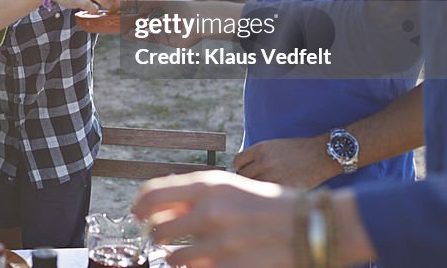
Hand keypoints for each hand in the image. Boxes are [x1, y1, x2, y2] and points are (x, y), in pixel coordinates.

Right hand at [127, 0, 204, 48]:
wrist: (197, 18)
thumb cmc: (181, 5)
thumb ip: (147, 2)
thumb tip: (137, 9)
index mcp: (167, 11)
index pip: (151, 14)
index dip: (140, 15)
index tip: (128, 15)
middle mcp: (168, 23)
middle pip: (149, 25)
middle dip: (138, 26)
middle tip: (124, 26)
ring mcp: (169, 32)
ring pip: (150, 33)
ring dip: (138, 33)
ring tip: (127, 32)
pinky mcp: (170, 41)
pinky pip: (155, 39)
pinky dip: (144, 37)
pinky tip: (134, 34)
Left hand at [132, 170, 295, 267]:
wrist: (309, 226)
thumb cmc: (268, 204)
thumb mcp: (230, 187)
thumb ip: (195, 195)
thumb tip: (159, 207)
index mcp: (209, 186)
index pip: (153, 195)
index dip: (139, 206)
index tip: (137, 214)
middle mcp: (209, 212)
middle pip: (157, 230)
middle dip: (156, 236)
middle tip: (159, 239)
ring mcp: (219, 244)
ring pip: (173, 257)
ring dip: (173, 257)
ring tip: (181, 254)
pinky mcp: (229, 267)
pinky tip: (202, 262)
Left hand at [233, 135, 339, 188]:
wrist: (321, 155)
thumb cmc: (298, 151)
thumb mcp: (274, 146)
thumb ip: (258, 156)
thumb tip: (242, 170)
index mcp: (261, 148)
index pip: (237, 161)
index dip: (241, 167)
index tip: (248, 170)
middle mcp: (264, 161)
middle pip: (243, 176)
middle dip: (248, 179)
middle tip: (257, 181)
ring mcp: (274, 175)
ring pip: (254, 187)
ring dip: (258, 188)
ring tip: (266, 187)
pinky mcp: (283, 188)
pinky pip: (267, 194)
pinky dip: (269, 195)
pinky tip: (275, 192)